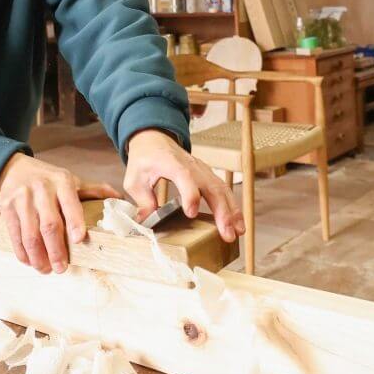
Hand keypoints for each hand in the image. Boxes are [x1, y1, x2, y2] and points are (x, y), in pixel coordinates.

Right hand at [0, 153, 121, 273]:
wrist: (14, 168)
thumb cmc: (48, 179)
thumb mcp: (70, 180)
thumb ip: (93, 190)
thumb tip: (119, 199)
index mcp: (62, 181)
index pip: (70, 203)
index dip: (75, 222)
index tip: (79, 240)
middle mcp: (41, 188)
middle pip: (49, 224)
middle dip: (56, 250)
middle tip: (62, 268)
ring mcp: (21, 197)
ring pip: (30, 233)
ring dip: (38, 256)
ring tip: (46, 269)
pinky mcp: (5, 206)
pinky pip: (14, 234)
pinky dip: (22, 252)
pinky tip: (30, 261)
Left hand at [123, 130, 244, 242]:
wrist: (155, 139)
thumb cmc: (145, 159)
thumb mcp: (134, 178)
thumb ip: (142, 200)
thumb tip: (147, 222)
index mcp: (172, 163)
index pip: (185, 177)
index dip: (190, 195)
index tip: (191, 213)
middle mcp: (192, 166)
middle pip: (211, 186)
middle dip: (222, 211)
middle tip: (227, 233)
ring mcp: (203, 171)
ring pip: (222, 189)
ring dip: (232, 211)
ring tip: (238, 232)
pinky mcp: (208, 176)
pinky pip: (223, 191)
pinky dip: (232, 207)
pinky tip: (238, 224)